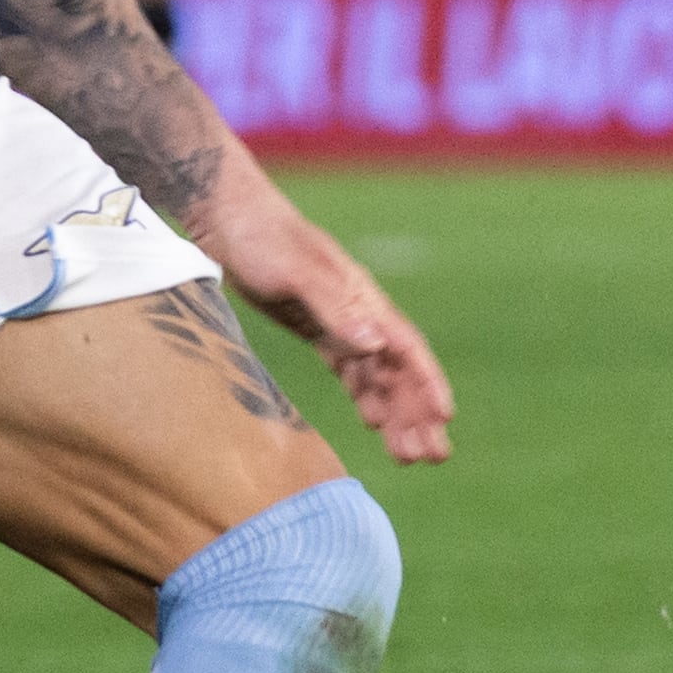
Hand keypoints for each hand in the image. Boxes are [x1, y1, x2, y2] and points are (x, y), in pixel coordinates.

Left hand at [191, 178, 455, 464]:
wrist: (228, 216)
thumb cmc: (261, 238)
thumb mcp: (295, 270)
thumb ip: (335, 306)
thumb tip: (376, 344)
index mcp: (362, 298)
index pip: (406, 346)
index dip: (427, 382)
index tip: (445, 418)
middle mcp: (359, 312)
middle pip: (399, 369)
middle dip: (418, 412)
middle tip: (432, 456)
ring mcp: (339, 320)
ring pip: (378, 375)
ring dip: (396, 413)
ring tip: (408, 455)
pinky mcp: (316, 326)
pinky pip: (351, 368)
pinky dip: (365, 396)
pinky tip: (373, 424)